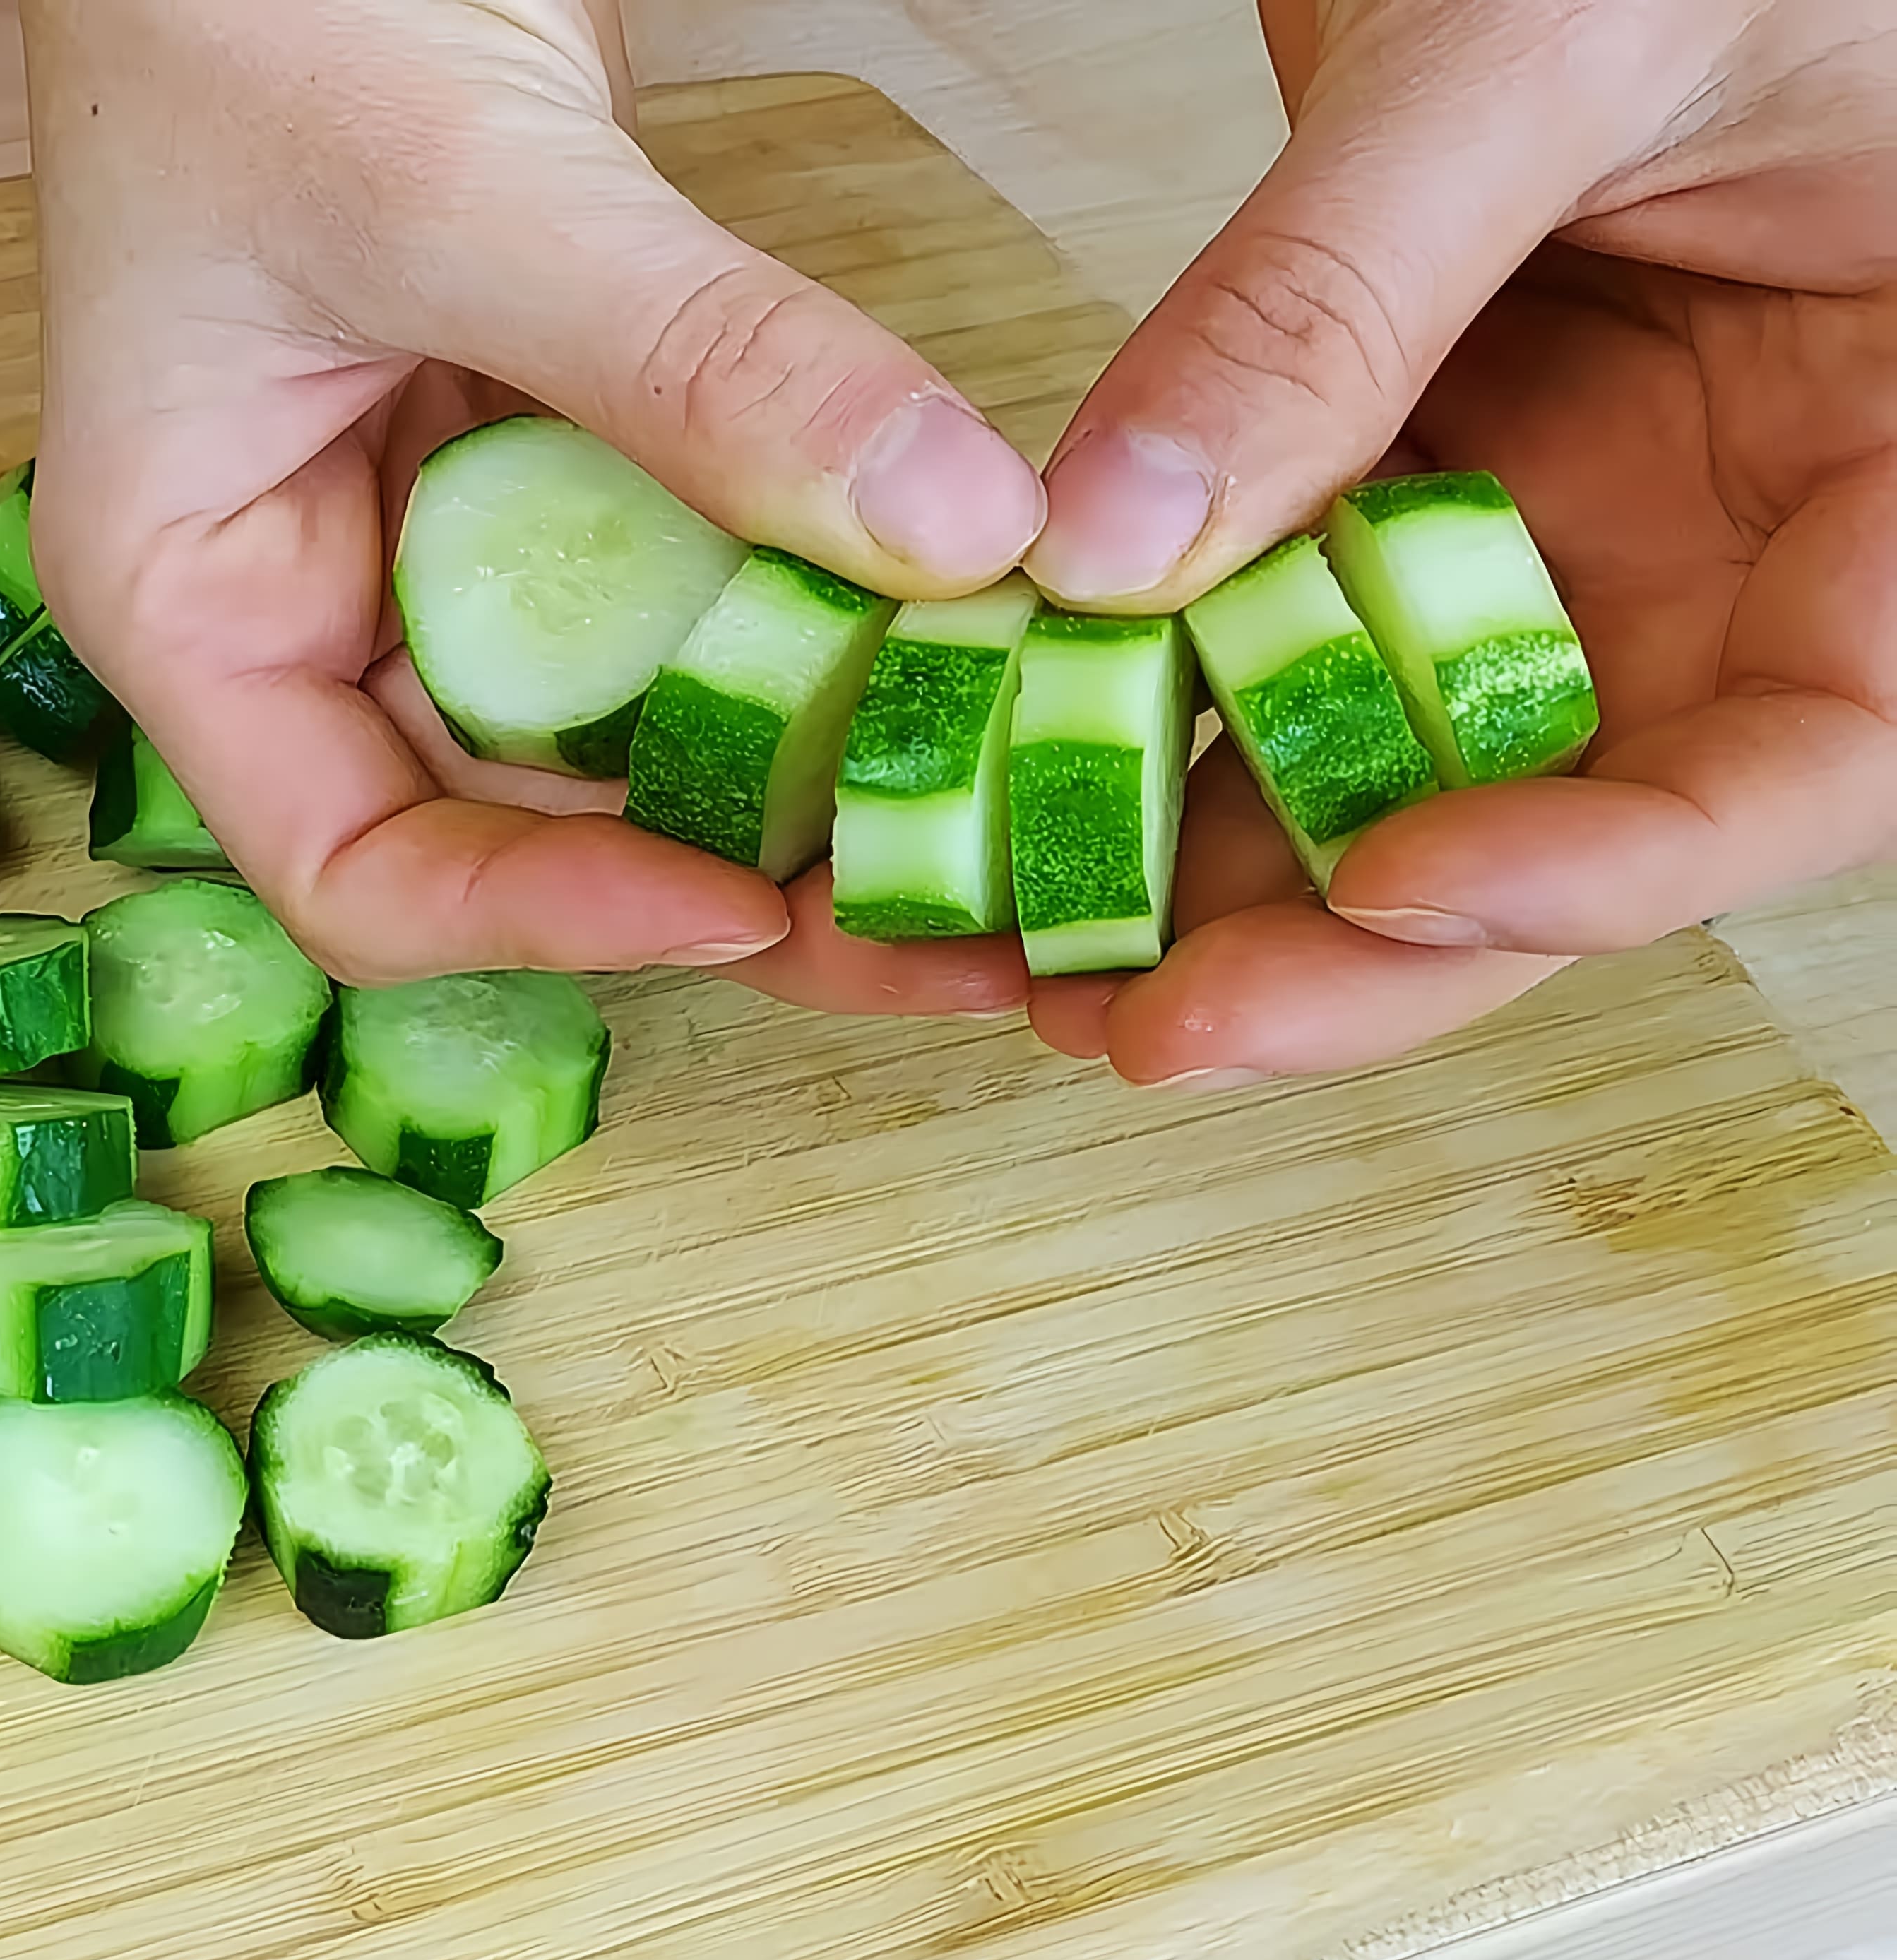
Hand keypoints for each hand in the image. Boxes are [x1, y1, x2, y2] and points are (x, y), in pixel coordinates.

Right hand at [19, 0, 1042, 1003]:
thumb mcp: (455, 185)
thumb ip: (691, 364)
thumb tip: (957, 530)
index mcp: (194, 595)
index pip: (358, 866)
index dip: (553, 916)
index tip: (753, 899)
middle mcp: (311, 590)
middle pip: (517, 818)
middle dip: (728, 865)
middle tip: (942, 908)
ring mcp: (431, 513)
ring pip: (626, 705)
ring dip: (795, 746)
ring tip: (981, 784)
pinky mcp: (543, 429)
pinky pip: (686, 562)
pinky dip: (807, 592)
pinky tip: (949, 617)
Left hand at [1023, 0, 1896, 1084]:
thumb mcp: (1549, 44)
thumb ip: (1344, 289)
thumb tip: (1115, 539)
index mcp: (1896, 467)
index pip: (1794, 765)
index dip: (1604, 869)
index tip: (1391, 891)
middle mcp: (1731, 539)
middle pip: (1563, 825)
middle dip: (1345, 954)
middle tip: (1137, 1024)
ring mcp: (1561, 523)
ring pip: (1388, 766)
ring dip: (1199, 875)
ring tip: (1007, 954)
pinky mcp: (1405, 481)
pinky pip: (1266, 636)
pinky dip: (1136, 716)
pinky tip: (990, 784)